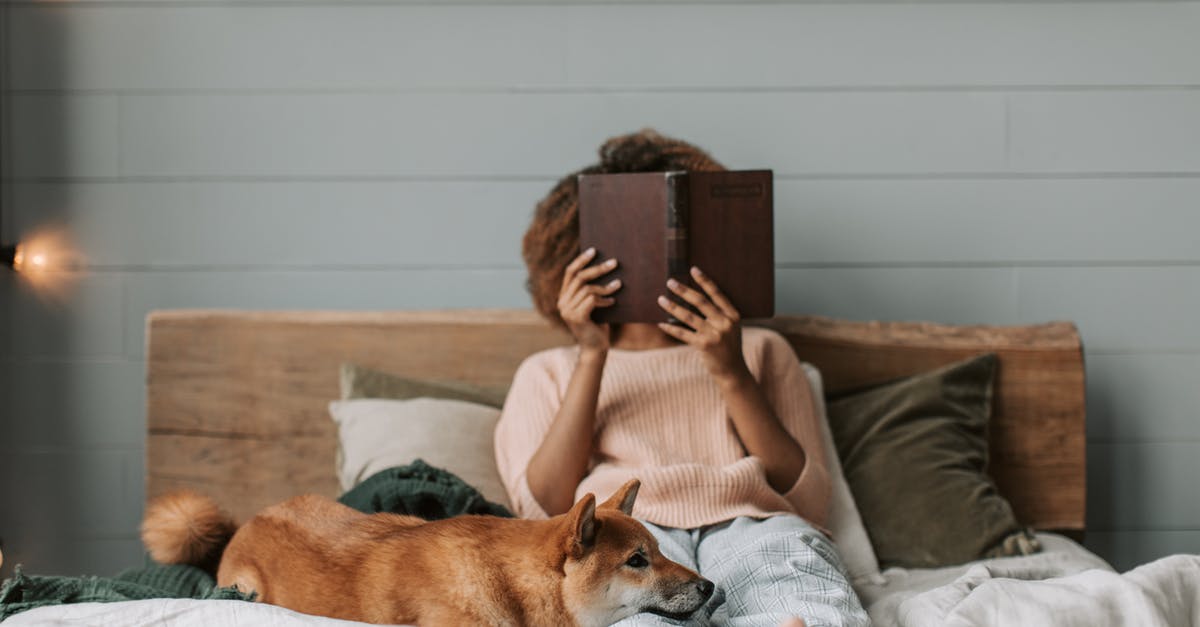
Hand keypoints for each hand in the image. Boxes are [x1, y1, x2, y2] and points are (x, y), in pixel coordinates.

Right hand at [558, 247, 620, 352]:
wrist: (596, 348)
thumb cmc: (598, 324)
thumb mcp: (593, 304)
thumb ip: (591, 290)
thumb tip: (606, 266)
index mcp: (564, 296)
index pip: (570, 272)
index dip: (581, 260)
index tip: (594, 250)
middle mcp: (562, 302)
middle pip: (579, 277)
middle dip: (598, 268)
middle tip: (614, 262)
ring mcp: (567, 310)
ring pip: (587, 288)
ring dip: (606, 286)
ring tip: (619, 285)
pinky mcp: (577, 317)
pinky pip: (592, 300)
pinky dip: (604, 300)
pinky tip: (613, 303)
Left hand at [656, 266, 748, 382]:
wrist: (732, 370)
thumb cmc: (728, 346)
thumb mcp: (731, 327)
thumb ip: (719, 314)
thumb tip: (695, 298)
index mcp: (733, 315)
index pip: (717, 294)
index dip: (705, 281)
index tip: (693, 269)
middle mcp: (725, 323)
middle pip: (701, 302)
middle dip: (684, 290)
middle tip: (670, 282)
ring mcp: (714, 335)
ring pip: (689, 316)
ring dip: (672, 306)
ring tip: (661, 299)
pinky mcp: (704, 346)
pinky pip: (683, 334)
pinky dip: (671, 328)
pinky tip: (661, 323)